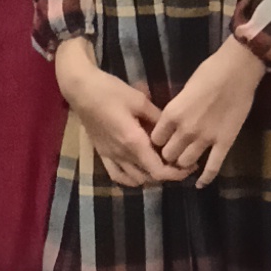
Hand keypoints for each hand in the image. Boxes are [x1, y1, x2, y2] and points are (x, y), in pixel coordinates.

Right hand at [54, 37, 170, 190]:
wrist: (81, 90)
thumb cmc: (111, 91)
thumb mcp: (140, 100)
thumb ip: (158, 118)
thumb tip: (175, 130)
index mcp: (133, 142)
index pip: (159, 171)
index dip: (177, 174)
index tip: (190, 166)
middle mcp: (122, 154)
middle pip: (149, 178)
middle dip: (168, 175)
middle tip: (181, 163)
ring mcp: (110, 156)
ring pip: (135, 180)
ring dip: (151, 178)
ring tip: (161, 166)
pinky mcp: (102, 154)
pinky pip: (117, 176)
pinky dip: (131, 179)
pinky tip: (139, 172)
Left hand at [149, 34, 265, 189]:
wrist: (237, 70)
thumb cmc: (209, 72)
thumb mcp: (184, 90)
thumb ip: (176, 110)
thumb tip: (171, 123)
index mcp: (172, 114)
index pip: (155, 140)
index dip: (157, 143)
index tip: (163, 142)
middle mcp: (185, 129)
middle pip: (168, 155)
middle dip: (169, 155)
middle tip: (175, 152)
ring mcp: (205, 138)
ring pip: (186, 163)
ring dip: (185, 164)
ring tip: (188, 161)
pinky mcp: (224, 142)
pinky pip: (212, 167)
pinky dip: (205, 178)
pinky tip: (201, 184)